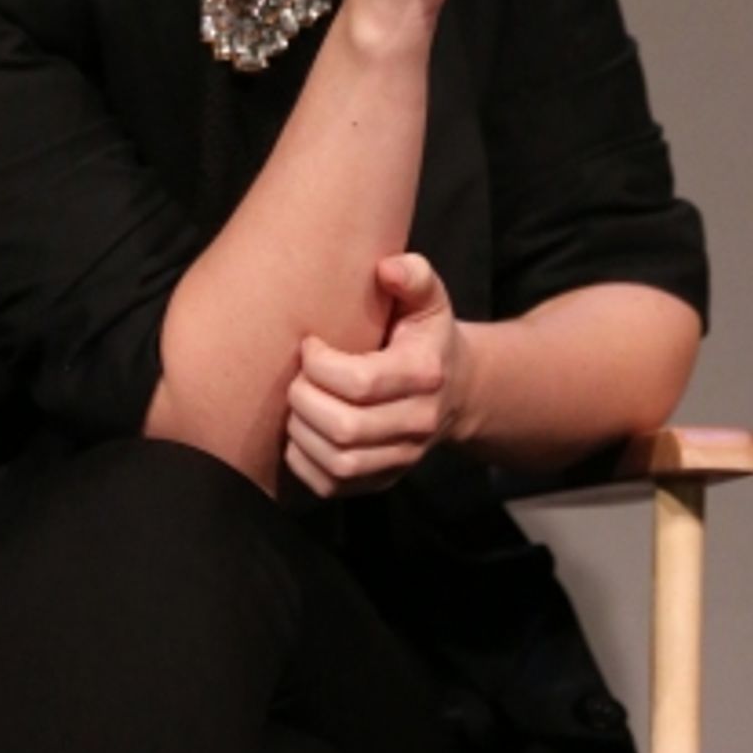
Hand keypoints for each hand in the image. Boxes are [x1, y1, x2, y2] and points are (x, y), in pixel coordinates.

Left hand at [283, 253, 470, 497]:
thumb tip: (388, 268)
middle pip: (344, 427)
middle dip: (305, 399)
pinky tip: (302, 431)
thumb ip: (413, 276)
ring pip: (337, 462)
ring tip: (299, 403)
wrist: (455, 389)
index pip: (361, 382)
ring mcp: (400, 458)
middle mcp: (418, 423)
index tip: (309, 345)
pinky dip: (303, 461)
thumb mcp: (428, 299)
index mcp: (424, 374)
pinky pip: (331, 484)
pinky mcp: (381, 481)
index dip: (320, 364)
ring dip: (301, 431)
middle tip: (298, 377)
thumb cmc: (425, 337)